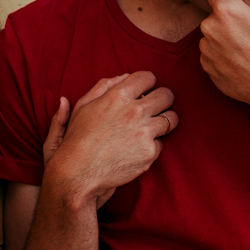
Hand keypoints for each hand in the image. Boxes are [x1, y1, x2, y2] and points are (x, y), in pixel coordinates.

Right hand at [44, 72, 177, 207]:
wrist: (77, 173)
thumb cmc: (78, 138)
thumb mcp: (83, 106)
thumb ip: (104, 86)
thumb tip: (124, 76)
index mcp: (118, 96)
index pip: (148, 77)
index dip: (148, 83)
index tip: (145, 92)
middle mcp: (134, 111)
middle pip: (166, 95)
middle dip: (163, 100)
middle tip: (157, 107)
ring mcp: (144, 132)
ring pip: (171, 119)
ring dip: (165, 121)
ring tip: (154, 127)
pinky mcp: (150, 152)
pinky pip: (161, 143)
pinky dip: (152, 146)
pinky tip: (138, 149)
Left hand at [200, 0, 249, 109]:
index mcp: (226, 10)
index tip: (240, 4)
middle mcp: (210, 28)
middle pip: (213, 13)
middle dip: (228, 17)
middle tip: (249, 28)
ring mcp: (206, 50)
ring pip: (211, 34)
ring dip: (224, 36)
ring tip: (246, 46)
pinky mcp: (207, 67)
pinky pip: (210, 53)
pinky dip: (221, 54)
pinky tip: (240, 59)